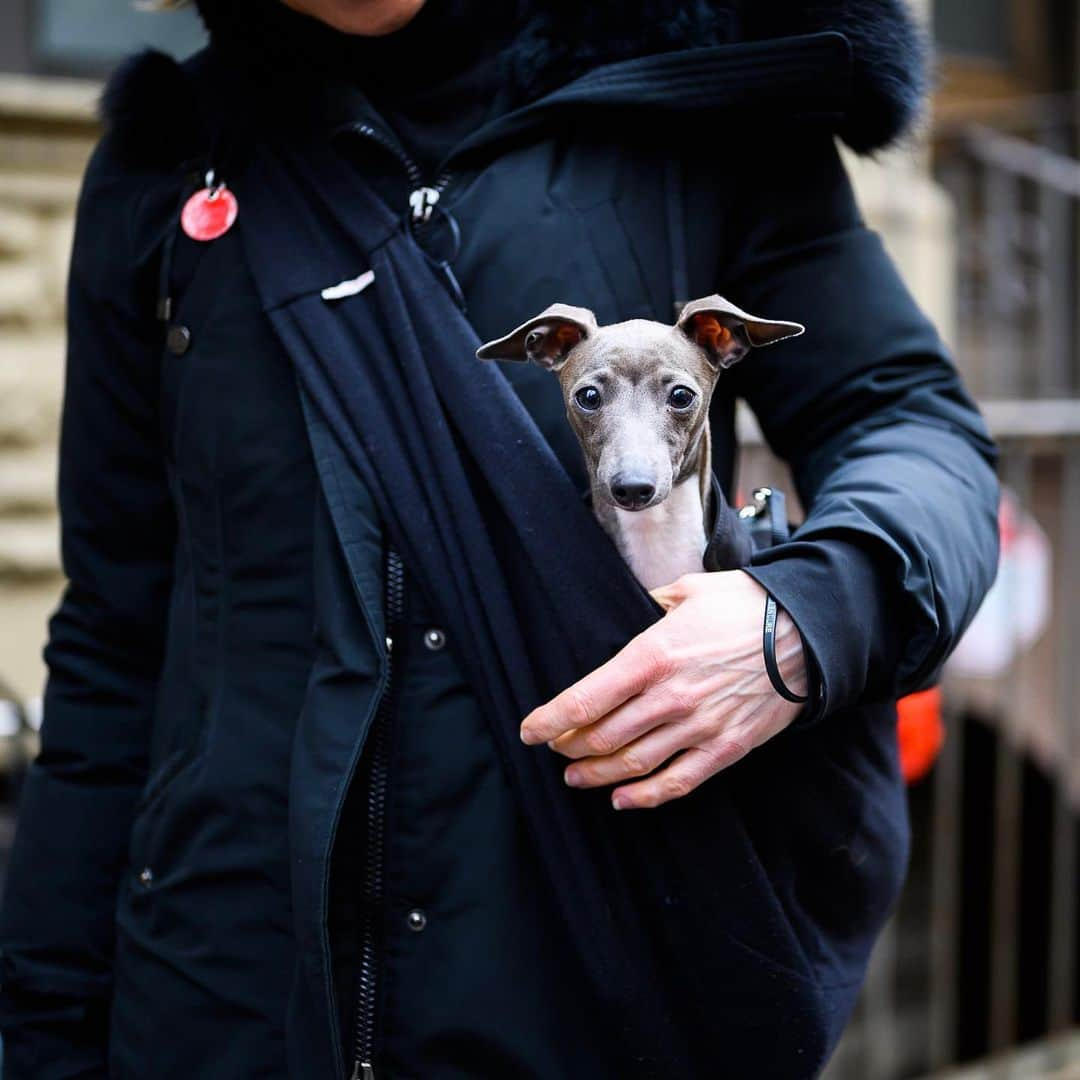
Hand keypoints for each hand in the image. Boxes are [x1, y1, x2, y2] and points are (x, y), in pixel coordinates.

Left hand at [520, 571, 806, 809]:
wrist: (808, 632)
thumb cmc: (745, 605)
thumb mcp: (689, 590)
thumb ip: (655, 603)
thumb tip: (642, 605)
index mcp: (652, 656)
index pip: (584, 700)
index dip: (550, 721)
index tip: (529, 731)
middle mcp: (669, 697)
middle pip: (602, 737)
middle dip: (569, 747)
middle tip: (555, 747)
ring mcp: (698, 727)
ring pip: (632, 765)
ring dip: (596, 775)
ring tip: (576, 775)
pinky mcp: (725, 747)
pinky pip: (677, 782)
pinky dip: (645, 796)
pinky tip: (623, 799)